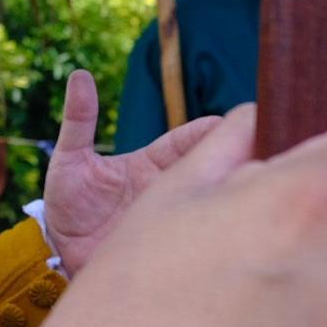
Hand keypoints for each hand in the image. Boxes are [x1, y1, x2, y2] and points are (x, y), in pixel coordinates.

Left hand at [40, 71, 248, 275]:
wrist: (61, 252)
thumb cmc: (67, 203)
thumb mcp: (69, 160)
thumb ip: (79, 121)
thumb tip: (80, 74)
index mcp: (150, 163)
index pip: (185, 142)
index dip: (205, 132)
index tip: (229, 122)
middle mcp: (168, 188)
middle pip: (207, 171)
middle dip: (236, 158)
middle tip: (265, 148)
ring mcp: (171, 218)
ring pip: (208, 204)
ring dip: (230, 196)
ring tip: (261, 188)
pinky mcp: (168, 246)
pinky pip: (195, 240)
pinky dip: (216, 236)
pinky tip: (237, 235)